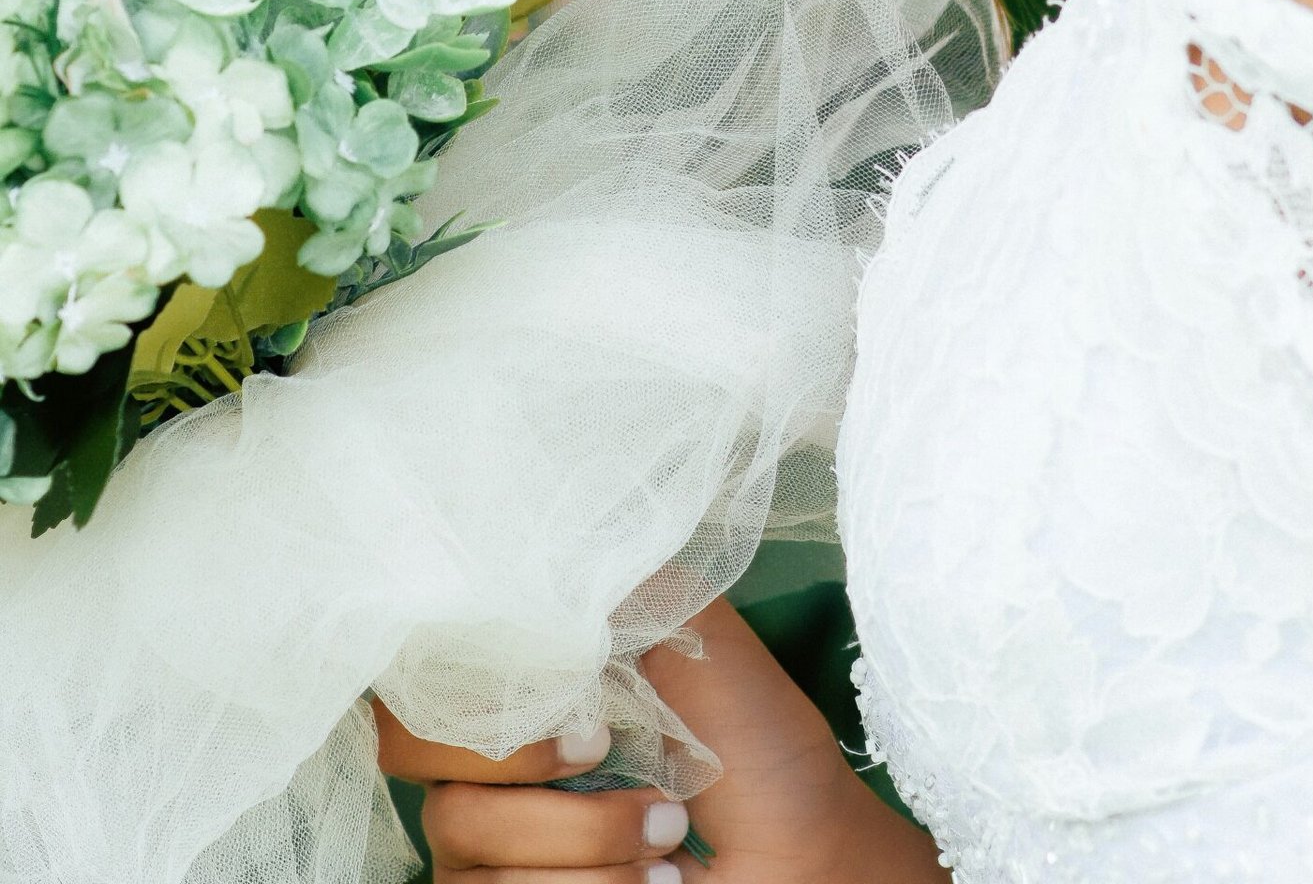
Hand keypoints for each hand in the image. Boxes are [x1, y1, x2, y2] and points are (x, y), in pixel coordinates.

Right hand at [373, 597, 942, 882]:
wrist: (809, 857)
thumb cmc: (760, 751)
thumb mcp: (701, 637)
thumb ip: (619, 589)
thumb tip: (535, 549)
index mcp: (522, 689)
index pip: (415, 677)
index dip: (465, 690)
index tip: (579, 710)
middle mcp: (488, 771)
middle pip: (415, 760)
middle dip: (526, 770)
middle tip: (608, 759)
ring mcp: (494, 852)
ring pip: (460, 845)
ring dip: (583, 844)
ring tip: (667, 837)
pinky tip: (653, 881)